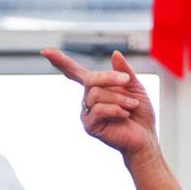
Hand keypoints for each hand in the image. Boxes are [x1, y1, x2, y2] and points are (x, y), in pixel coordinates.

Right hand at [41, 48, 157, 161]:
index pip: (75, 73)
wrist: (145, 137)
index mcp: (97, 87)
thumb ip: (125, 71)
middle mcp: (88, 99)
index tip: (45, 51)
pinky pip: (98, 109)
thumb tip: (114, 53)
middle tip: (127, 80)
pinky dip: (115, 110)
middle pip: (90, 79)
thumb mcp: (135, 87)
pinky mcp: (89, 125)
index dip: (61, 61)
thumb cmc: (140, 113)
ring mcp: (87, 112)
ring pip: (96, 94)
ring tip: (132, 105)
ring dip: (119, 97)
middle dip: (109, 77)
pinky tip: (125, 115)